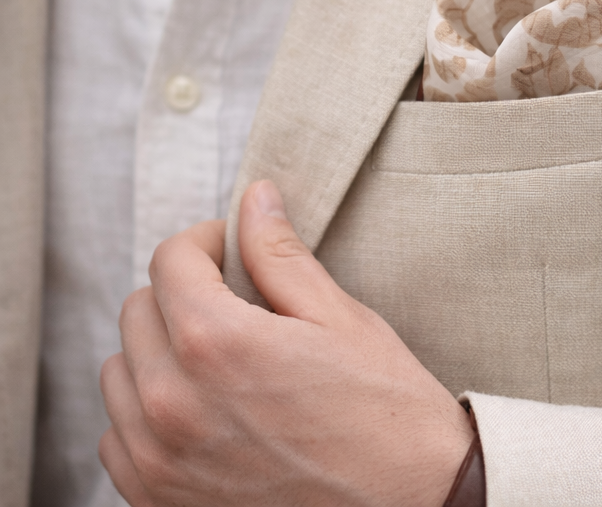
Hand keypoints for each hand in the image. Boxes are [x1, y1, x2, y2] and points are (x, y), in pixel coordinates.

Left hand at [99, 180, 473, 506]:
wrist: (410, 505)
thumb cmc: (384, 410)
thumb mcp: (339, 317)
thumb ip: (281, 254)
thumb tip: (255, 199)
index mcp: (218, 344)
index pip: (171, 260)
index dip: (206, 241)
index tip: (232, 249)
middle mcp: (173, 404)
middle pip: (138, 309)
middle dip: (182, 290)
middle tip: (235, 299)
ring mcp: (159, 461)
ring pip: (119, 372)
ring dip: (159, 350)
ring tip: (219, 354)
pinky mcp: (159, 502)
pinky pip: (118, 437)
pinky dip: (147, 411)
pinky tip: (201, 406)